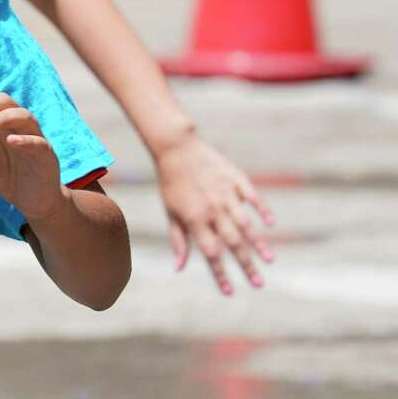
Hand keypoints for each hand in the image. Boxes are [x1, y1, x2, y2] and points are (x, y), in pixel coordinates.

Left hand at [0, 85, 64, 221]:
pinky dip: (25, 139)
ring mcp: (32, 136)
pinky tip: (10, 141)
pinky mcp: (45, 154)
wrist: (27, 198)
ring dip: (1, 117)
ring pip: (22, 115)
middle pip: (4, 100)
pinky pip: (38, 142)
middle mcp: (17, 122)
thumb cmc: (1, 170)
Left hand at [156, 133, 274, 294]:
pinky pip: (252, 197)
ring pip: (245, 223)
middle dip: (246, 265)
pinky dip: (262, 210)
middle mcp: (212, 210)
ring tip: (270, 261)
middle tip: (259, 284)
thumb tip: (179, 268)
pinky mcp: (235, 179)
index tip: (229, 292)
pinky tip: (271, 223)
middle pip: (232, 243)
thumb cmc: (171, 183)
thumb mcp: (170, 212)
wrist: (176, 148)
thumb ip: (178, 240)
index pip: (210, 253)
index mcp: (195, 219)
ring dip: (258, 243)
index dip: (220, 274)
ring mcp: (226, 194)